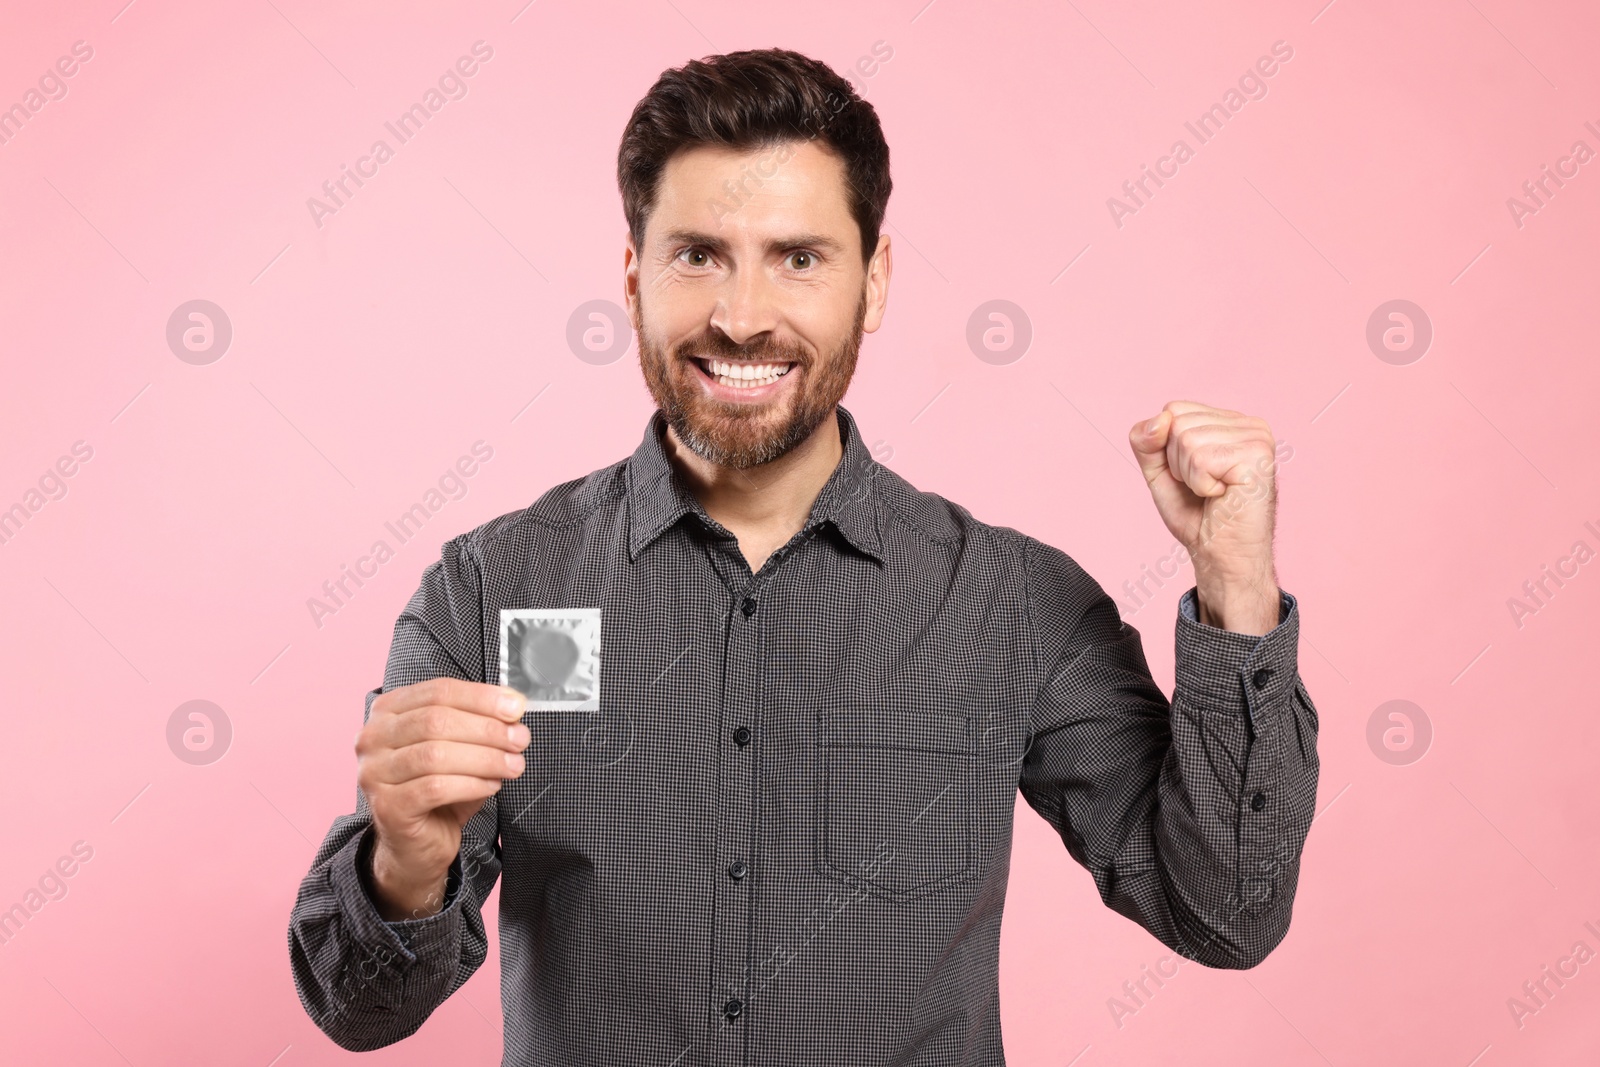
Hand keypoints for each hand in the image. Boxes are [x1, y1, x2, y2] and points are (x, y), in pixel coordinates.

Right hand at [355, 678, 528, 918]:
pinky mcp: (387, 806)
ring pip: (436, 754)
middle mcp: (372, 738)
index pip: (439, 691)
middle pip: (437, 720)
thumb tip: (513, 708)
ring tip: (513, 765)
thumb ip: (478, 723)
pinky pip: (435, 787)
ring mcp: (374, 773)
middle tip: (520, 739)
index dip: (482, 697)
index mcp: (388, 711)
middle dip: (487, 729)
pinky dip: (471, 783)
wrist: (415, 845)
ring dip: (484, 757)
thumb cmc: (437, 791)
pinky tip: (492, 785)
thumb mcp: (458, 747)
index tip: (517, 706)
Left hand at [1129, 400, 1278, 633]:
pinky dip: (1201, 484)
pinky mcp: (1258, 455)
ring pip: (1187, 439)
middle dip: (1177, 463)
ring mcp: (1257, 437)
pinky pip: (1201, 458)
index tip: (1191, 475)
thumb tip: (1159, 420)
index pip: (1173, 409)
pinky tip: (1222, 496)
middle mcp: (1248, 424)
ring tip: (1214, 492)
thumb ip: (1147, 441)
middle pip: (1177, 422)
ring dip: (1190, 476)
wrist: (1219, 555)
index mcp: (1229, 421)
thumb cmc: (1197, 515)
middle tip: (1203, 487)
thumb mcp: (1159, 471)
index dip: (1167, 448)